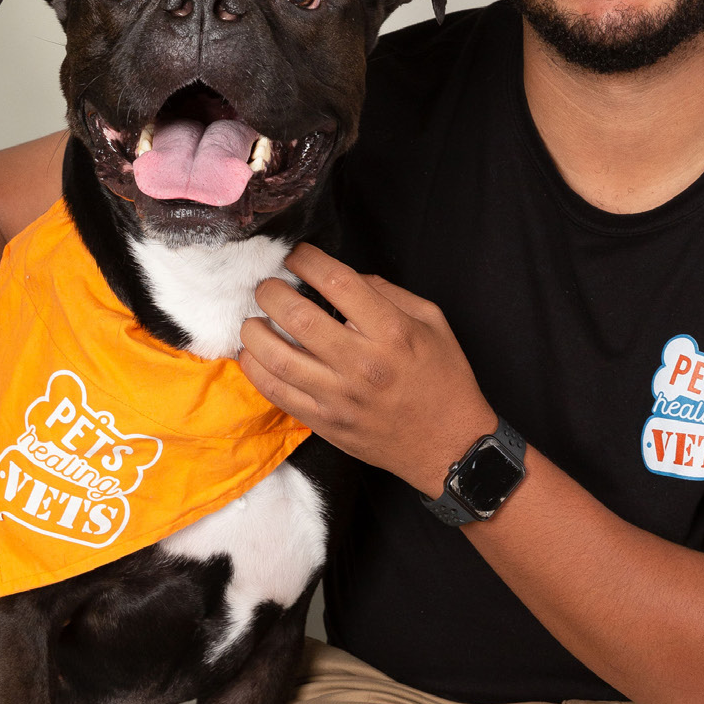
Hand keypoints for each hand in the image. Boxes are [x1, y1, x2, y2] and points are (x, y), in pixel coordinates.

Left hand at [239, 244, 496, 496]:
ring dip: (254, 331)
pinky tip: (253, 353)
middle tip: (267, 286)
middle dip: (271, 292)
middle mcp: (362, 363)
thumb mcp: (432, 322)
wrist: (449, 447)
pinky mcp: (324, 423)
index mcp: (392, 332)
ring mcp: (339, 397)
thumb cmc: (444, 379)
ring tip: (253, 319)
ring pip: (276, 357)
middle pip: (297, 316)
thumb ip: (389, 293)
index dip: (308, 260)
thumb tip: (345, 278)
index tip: (297, 256)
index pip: (337, 283)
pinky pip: (276, 393)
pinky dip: (256, 369)